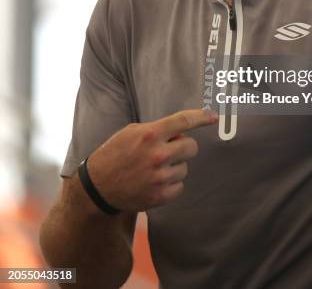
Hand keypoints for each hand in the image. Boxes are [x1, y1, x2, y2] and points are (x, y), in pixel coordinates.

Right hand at [84, 109, 217, 211]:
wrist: (98, 187)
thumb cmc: (115, 154)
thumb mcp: (131, 132)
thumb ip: (157, 129)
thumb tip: (183, 129)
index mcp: (150, 134)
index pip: (183, 121)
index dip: (201, 117)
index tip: (213, 117)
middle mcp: (157, 155)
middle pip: (191, 146)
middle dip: (184, 146)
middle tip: (170, 149)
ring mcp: (160, 177)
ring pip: (185, 167)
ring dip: (175, 166)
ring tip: (154, 168)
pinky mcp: (160, 196)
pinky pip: (180, 185)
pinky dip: (171, 183)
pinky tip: (154, 181)